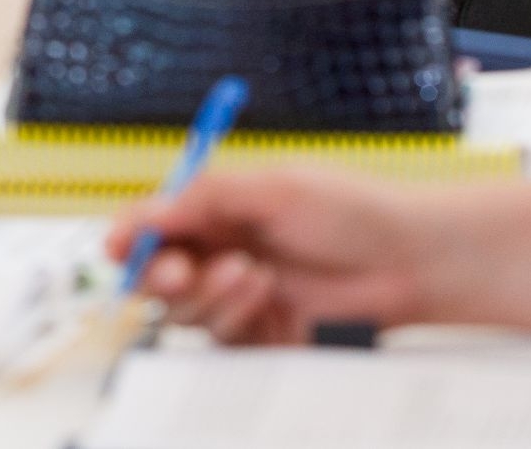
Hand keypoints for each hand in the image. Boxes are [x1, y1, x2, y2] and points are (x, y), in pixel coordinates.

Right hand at [104, 170, 432, 342]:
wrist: (409, 261)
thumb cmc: (351, 210)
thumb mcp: (274, 188)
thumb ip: (206, 199)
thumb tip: (148, 211)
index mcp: (215, 210)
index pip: (151, 226)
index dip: (129, 236)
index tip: (120, 245)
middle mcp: (218, 252)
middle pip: (154, 275)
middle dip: (160, 274)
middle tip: (180, 270)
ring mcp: (237, 297)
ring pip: (185, 312)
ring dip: (210, 295)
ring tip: (255, 273)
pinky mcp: (259, 336)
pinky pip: (220, 342)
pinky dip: (237, 321)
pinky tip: (269, 299)